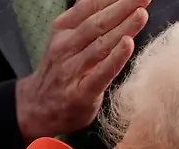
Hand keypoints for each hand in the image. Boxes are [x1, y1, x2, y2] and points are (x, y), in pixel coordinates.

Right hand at [16, 0, 150, 139]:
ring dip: (123, 28)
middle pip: (97, 22)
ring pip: (100, 44)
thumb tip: (112, 1)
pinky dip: (115, 57)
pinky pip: (101, 72)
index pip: (89, 6)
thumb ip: (87, 22)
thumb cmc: (62, 71)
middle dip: (123, 7)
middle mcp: (65, 46)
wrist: (37, 108)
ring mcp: (72, 69)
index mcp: (63, 29)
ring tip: (141, 14)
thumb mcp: (67, 40)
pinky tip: (128, 44)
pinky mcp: (81, 92)